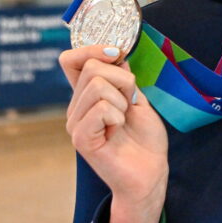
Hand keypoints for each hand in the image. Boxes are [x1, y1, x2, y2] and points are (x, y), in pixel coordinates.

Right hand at [59, 45, 168, 222]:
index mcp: (87, 96)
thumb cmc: (145, 140)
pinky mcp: (81, 138)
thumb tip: (115, 54)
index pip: (71, 60)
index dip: (92, 49)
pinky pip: (100, 108)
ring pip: (98, 86)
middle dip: (122, 79)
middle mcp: (76, 107)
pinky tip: (117, 131)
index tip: (116, 54)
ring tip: (123, 121)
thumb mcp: (138, 100)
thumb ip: (123, 78)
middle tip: (129, 103)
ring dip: (122, 101)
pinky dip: (118, 116)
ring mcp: (75, 123)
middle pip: (91, 67)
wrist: (150, 173)